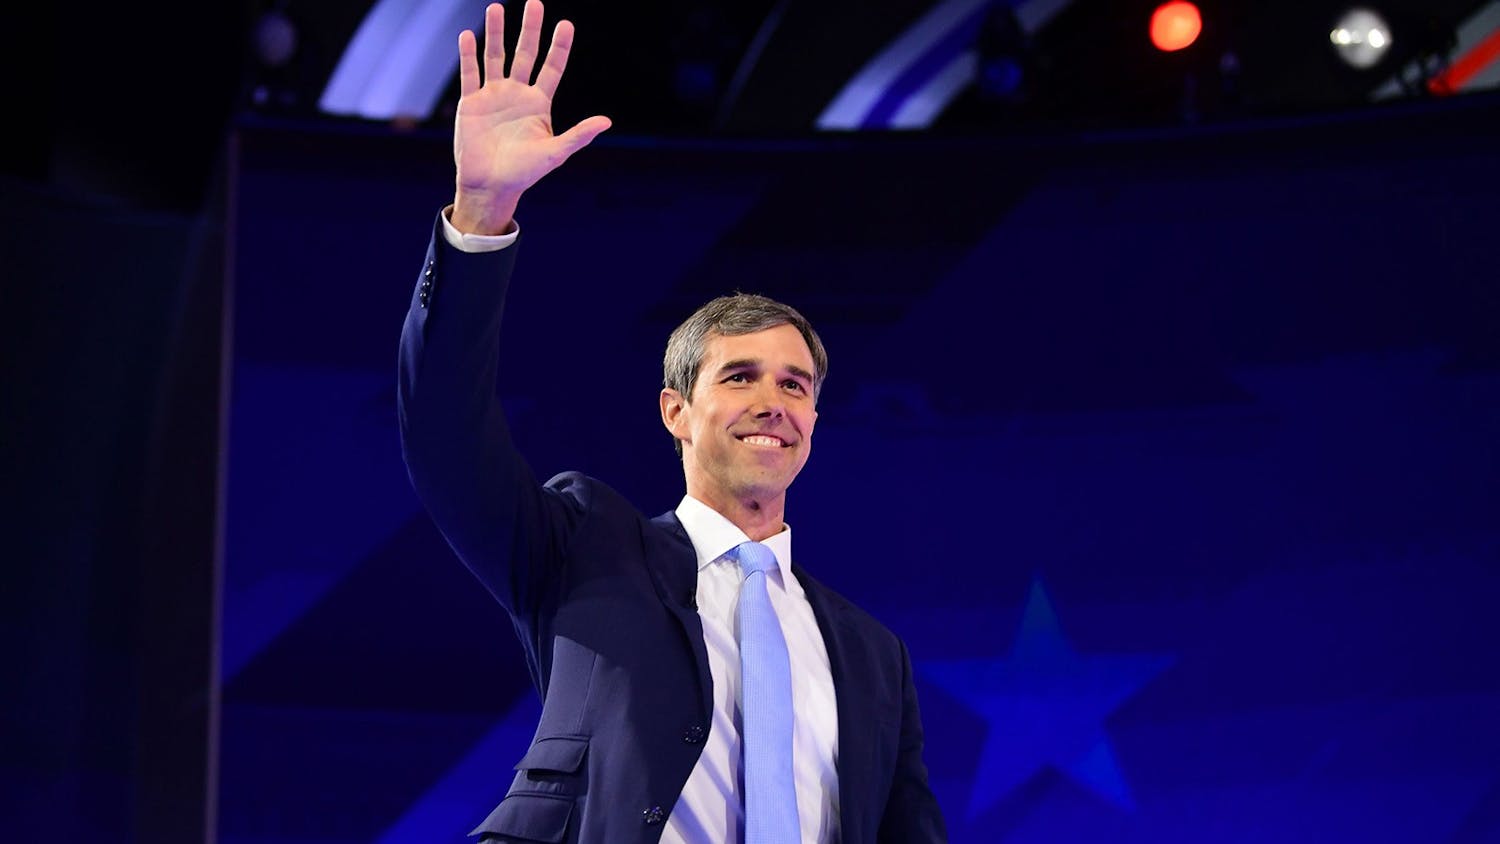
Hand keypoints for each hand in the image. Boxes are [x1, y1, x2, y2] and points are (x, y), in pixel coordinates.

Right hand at [450, 0, 611, 234]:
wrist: (491, 186)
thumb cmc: (525, 173)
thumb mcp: (555, 153)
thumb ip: (579, 135)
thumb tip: (606, 121)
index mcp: (539, 103)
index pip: (551, 67)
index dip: (559, 47)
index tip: (566, 24)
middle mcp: (516, 93)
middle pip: (524, 53)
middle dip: (530, 29)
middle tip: (535, 2)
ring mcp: (493, 95)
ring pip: (495, 56)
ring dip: (495, 33)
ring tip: (496, 7)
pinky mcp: (470, 103)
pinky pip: (470, 74)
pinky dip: (468, 55)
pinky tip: (467, 35)